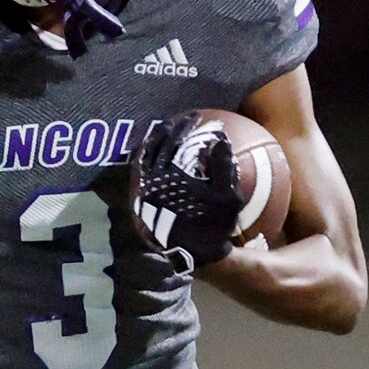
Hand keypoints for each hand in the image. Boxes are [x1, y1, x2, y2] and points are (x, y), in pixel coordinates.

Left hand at [124, 114, 242, 270]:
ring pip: (145, 155)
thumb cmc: (215, 224)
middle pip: (160, 145)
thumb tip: (220, 139)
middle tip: (183, 119)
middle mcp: (154, 181)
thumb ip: (224, 167)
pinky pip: (139, 171)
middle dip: (172, 128)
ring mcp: (144, 189)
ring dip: (154, 139)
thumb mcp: (229, 197)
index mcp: (174, 177)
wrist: (194, 252)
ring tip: (165, 128)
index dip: (186, 126)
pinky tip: (153, 149)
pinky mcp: (140, 198)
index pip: (177, 142)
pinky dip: (145, 156)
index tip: (196, 116)